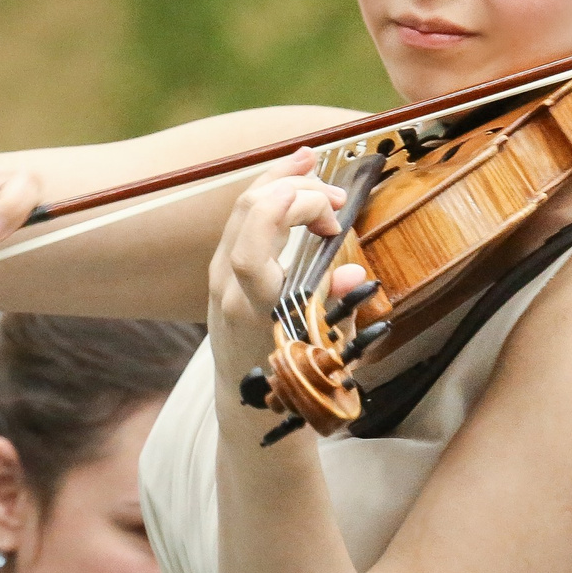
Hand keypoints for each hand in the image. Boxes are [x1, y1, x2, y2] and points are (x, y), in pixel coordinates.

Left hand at [206, 148, 355, 402]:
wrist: (245, 408)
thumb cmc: (291, 384)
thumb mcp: (324, 354)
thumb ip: (336, 311)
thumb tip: (352, 273)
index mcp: (254, 311)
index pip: (251, 249)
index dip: (287, 214)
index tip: (333, 214)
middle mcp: (229, 287)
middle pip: (249, 212)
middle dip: (298, 190)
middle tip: (339, 200)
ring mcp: (220, 275)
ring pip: (242, 207)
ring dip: (281, 181)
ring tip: (315, 164)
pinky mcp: (222, 268)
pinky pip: (242, 218)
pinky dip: (269, 192)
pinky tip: (294, 174)